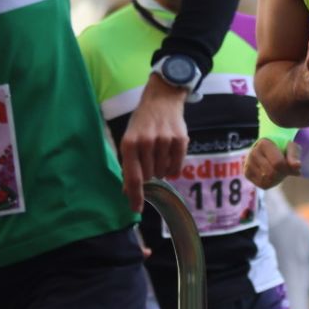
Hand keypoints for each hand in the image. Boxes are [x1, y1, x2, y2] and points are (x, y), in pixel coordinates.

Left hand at [118, 74, 189, 212]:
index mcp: (130, 144)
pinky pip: (177, 167)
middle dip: (148, 174)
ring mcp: (165, 141)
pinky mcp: (180, 140)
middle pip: (149, 176)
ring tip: (159, 154)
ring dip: (160, 170)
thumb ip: (129, 165)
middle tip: (148, 159)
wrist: (162, 99)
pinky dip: (173, 168)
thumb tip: (128, 191)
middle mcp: (147, 142)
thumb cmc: (142, 123)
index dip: (135, 195)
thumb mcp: (129, 140)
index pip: (133, 176)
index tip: (136, 209)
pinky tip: (169, 158)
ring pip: (163, 172)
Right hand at [244, 138, 303, 189]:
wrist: (269, 150)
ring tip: (279, 171)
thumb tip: (297, 166)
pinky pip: (262, 185)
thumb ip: (294, 156)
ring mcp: (248, 164)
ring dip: (277, 179)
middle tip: (285, 169)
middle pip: (272, 173)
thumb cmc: (282, 149)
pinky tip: (273, 176)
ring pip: (267, 180)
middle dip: (282, 174)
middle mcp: (253, 153)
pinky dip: (271, 183)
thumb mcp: (292, 148)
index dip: (288, 168)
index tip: (291, 165)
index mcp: (264, 144)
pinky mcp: (247, 173)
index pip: (278, 163)